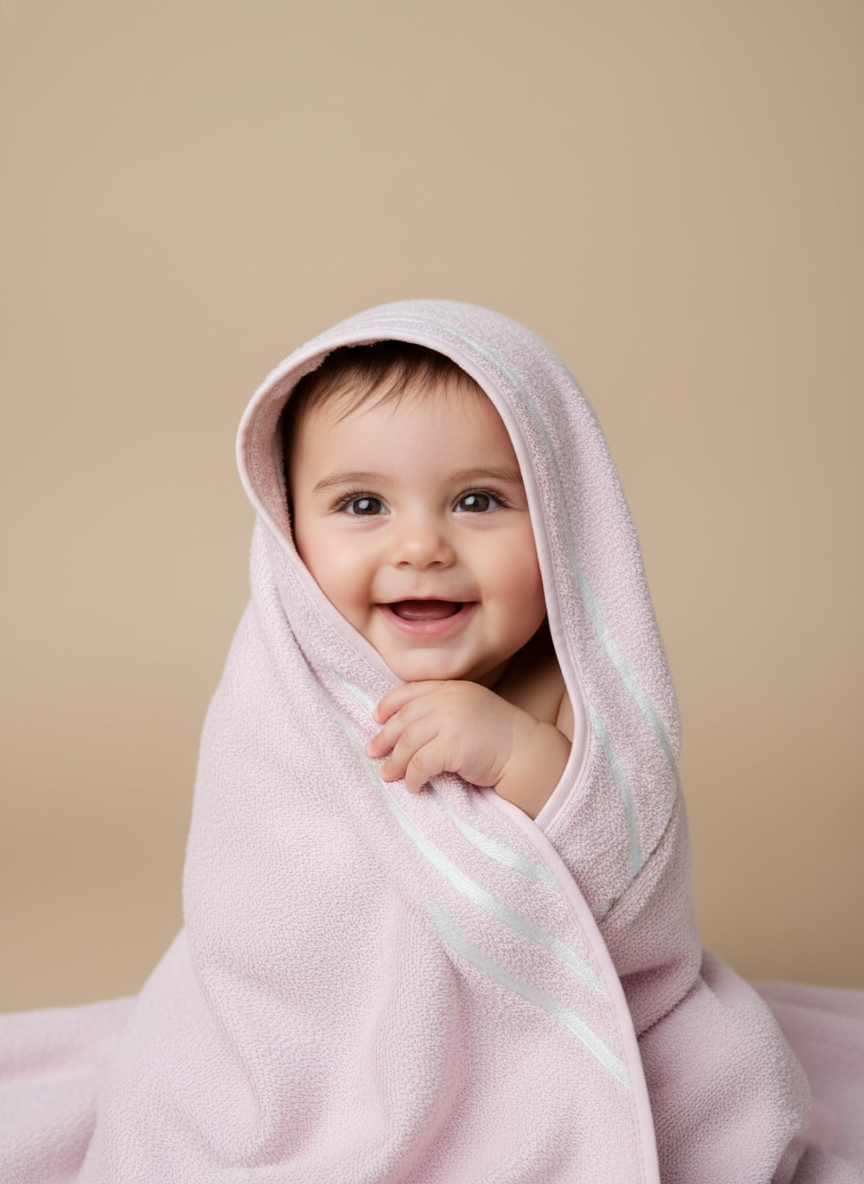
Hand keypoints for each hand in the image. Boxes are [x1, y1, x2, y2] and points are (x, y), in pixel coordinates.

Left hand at [366, 680, 570, 818]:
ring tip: (387, 774)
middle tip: (372, 752)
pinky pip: (420, 764)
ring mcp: (451, 722)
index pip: (410, 691)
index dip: (389, 704)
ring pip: (408, 743)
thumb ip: (444, 709)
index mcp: (453, 688)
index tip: (376, 718)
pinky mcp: (453, 746)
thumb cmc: (500, 735)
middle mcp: (449, 700)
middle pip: (405, 719)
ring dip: (394, 762)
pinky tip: (412, 787)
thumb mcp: (471, 709)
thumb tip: (408, 730)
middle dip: (385, 737)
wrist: (526, 751)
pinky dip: (412, 778)